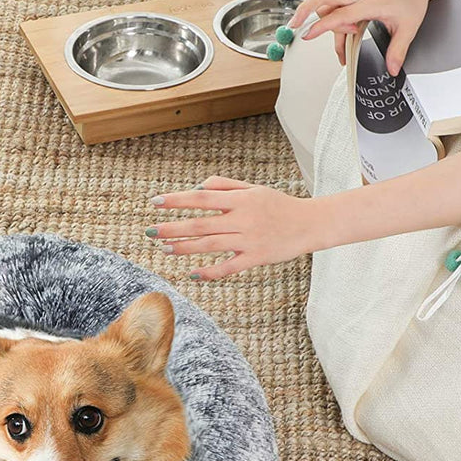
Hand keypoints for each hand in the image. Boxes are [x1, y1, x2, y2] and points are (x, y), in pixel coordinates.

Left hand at [145, 177, 321, 279]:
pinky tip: (192, 274)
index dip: (177, 199)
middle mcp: (243, 219)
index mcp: (240, 199)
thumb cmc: (278, 205)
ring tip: (164, 249)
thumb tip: (196, 187)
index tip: (155, 201)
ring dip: (184, 248)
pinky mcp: (257, 258)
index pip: (202, 197)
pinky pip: (229, 267)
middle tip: (150, 231)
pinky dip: (210, 272)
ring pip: (210, 245)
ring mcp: (249, 240)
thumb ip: (224, 186)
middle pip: (201, 223)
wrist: (311, 223)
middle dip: (172, 228)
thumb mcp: (253, 188)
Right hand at [288, 0, 460, 74]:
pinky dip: (327, 12)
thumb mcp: (409, 26)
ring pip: (327, 0)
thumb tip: (391, 69)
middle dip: (305, 9)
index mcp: (372, 2)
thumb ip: (398, 50)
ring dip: (321, 17)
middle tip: (293, 25)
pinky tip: (331, 26)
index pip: (341, 14)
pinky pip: (334, 1)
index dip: (322, 25)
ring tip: (328, 36)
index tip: (308, 35)